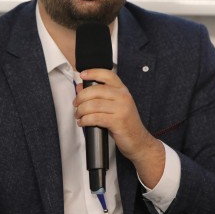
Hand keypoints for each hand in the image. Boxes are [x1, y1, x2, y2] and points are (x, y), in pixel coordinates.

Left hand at [74, 68, 164, 187]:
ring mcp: (121, 109)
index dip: (93, 72)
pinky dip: (85, 120)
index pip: (107, 75)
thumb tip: (80, 87)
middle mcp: (123, 97)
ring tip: (78, 115)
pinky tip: (83, 122)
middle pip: (96, 90)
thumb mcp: (114, 106)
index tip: (82, 74)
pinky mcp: (118, 122)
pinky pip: (96, 118)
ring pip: (94, 104)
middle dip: (81, 97)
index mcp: (122, 90)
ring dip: (81, 110)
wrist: (138, 140)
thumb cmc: (125, 123)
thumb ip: (98, 96)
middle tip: (76, 103)